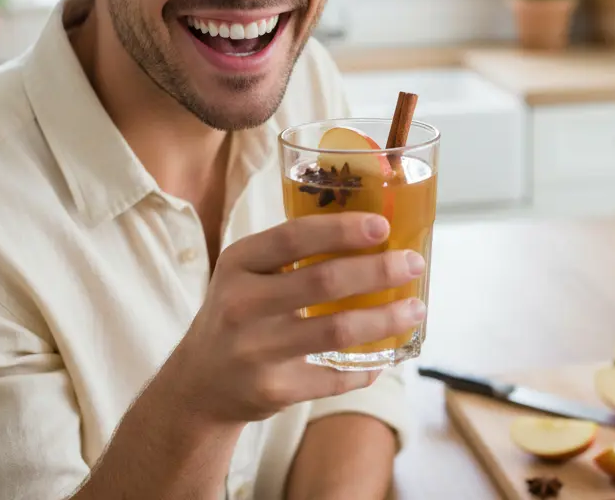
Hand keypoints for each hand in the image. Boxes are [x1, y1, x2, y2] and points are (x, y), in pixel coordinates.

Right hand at [164, 212, 425, 424]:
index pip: (293, 237)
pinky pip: (334, 376)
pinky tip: (387, 356)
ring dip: (385, 319)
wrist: (199, 384)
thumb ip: (292, 254)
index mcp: (238, 264)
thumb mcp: (246, 274)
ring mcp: (256, 350)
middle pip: (324, 281)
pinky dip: (367, 366)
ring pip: (337, 330)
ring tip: (415, 309)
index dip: (341, 229)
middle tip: (413, 263)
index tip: (382, 225)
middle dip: (378, 271)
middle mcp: (242, 304)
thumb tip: (371, 233)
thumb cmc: (239, 314)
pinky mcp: (273, 389)